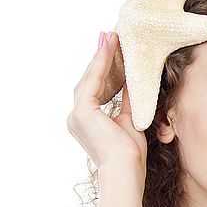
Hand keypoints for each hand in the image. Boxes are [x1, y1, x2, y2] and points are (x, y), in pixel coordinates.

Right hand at [67, 32, 147, 177]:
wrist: (126, 170)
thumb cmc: (130, 154)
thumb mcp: (130, 120)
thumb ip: (126, 100)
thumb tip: (130, 81)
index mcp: (86, 122)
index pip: (94, 89)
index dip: (102, 69)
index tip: (110, 49)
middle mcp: (75, 118)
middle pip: (88, 80)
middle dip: (99, 58)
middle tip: (108, 36)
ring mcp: (76, 115)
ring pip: (89, 78)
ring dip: (100, 56)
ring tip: (110, 37)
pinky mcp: (83, 112)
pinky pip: (93, 82)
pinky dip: (102, 64)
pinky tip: (110, 49)